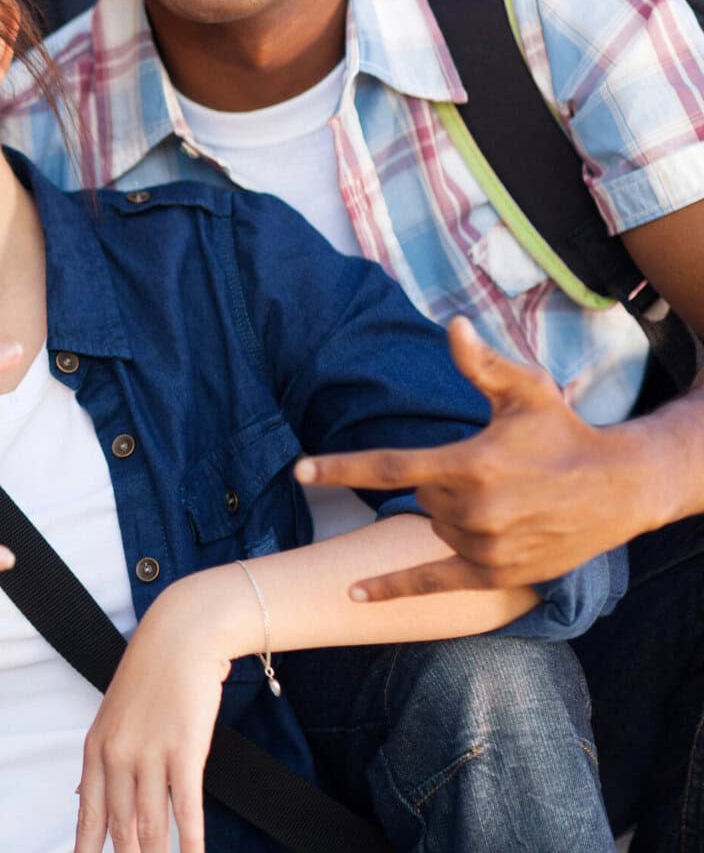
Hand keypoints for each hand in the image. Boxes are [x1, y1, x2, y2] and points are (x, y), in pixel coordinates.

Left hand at [76, 582, 229, 852]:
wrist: (179, 637)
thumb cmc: (150, 676)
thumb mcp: (113, 718)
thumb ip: (101, 762)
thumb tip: (83, 796)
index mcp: (96, 748)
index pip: (88, 813)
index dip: (86, 847)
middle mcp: (117, 755)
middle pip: (120, 827)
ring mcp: (149, 754)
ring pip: (151, 824)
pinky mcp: (183, 751)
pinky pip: (186, 807)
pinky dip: (190, 840)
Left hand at [294, 317, 653, 598]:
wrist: (621, 487)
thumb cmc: (564, 431)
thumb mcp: (526, 391)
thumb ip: (481, 365)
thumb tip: (452, 326)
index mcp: (469, 463)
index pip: (389, 466)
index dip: (341, 467)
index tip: (299, 469)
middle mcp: (473, 510)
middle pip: (419, 496)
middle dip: (442, 482)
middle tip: (492, 471)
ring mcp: (484, 545)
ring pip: (433, 527)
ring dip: (453, 514)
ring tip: (506, 498)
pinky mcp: (496, 573)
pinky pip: (433, 582)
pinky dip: (393, 590)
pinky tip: (353, 595)